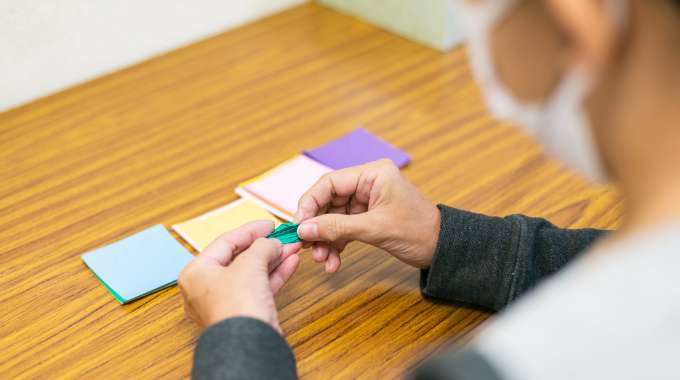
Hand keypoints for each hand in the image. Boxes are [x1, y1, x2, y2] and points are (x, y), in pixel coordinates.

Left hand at [178, 221, 301, 332]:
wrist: (248, 343)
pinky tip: (291, 262)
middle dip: (265, 246)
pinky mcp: (243, 313)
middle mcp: (206, 287)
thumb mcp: (250, 264)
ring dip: (273, 259)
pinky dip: (275, 275)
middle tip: (283, 236)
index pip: (224, 242)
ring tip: (293, 247)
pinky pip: (259, 287)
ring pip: (252, 273)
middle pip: (239, 258)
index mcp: (196, 272)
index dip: (249, 230)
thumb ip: (261, 246)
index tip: (269, 224)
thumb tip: (272, 243)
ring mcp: (226, 302)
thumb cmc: (237, 304)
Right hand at [295, 159, 439, 272]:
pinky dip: (337, 244)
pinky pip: (344, 227)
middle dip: (318, 227)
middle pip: (328, 201)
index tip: (298, 226)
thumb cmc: (418, 231)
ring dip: (326, 239)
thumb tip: (304, 229)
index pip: (329, 183)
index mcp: (373, 174)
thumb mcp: (375, 229)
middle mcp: (368, 183)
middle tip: (308, 247)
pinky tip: (334, 262)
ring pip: (334, 217)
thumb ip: (337, 227)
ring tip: (323, 260)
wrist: (443, 249)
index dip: (309, 204)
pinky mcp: (368, 216)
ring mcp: (368, 200)